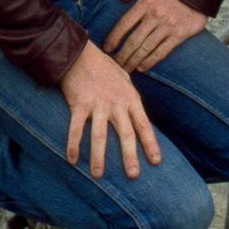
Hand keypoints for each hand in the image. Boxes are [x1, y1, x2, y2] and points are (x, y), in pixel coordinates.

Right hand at [58, 41, 160, 178]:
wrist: (79, 53)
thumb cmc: (103, 66)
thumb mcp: (124, 78)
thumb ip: (130, 96)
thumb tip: (135, 111)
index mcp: (130, 98)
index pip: (144, 125)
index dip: (150, 144)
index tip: (156, 162)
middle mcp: (116, 103)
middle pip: (125, 134)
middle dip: (130, 156)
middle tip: (133, 175)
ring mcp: (97, 104)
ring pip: (99, 136)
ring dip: (98, 157)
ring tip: (98, 175)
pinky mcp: (79, 104)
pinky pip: (76, 128)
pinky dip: (73, 144)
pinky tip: (72, 159)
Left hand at [102, 0, 208, 72]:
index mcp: (146, 3)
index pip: (125, 23)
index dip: (114, 37)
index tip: (107, 48)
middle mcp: (155, 15)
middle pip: (134, 40)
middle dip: (122, 54)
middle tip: (115, 64)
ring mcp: (167, 26)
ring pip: (146, 48)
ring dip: (134, 61)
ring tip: (126, 69)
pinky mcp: (179, 35)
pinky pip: (162, 51)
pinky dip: (150, 61)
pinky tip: (142, 68)